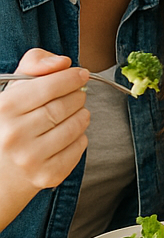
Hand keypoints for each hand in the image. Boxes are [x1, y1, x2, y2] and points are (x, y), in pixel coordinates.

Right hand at [0, 49, 90, 194]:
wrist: (0, 171)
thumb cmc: (9, 123)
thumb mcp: (11, 90)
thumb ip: (34, 66)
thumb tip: (63, 62)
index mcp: (3, 109)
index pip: (49, 86)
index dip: (70, 78)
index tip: (81, 74)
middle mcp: (14, 134)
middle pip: (65, 106)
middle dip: (78, 96)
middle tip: (78, 93)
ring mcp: (30, 158)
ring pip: (76, 126)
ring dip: (82, 115)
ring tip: (76, 112)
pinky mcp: (47, 174)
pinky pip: (79, 146)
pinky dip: (81, 136)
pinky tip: (69, 134)